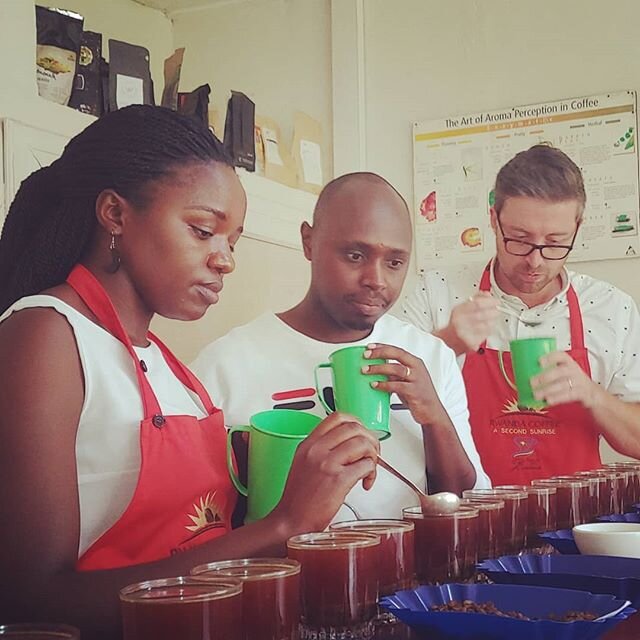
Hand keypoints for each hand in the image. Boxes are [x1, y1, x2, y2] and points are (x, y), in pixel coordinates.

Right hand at [271, 412, 379, 533]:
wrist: (291, 522)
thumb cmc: (299, 498)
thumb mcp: (303, 463)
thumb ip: (321, 448)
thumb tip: (348, 442)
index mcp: (308, 443)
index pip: (336, 417)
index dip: (356, 422)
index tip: (361, 434)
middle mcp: (316, 450)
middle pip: (354, 427)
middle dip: (369, 438)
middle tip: (371, 452)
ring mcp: (327, 463)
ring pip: (363, 444)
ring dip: (373, 456)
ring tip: (368, 468)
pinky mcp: (338, 480)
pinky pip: (366, 465)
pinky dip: (372, 473)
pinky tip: (365, 483)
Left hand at [363, 343, 444, 425]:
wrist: (432, 412)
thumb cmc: (418, 395)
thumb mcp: (405, 381)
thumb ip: (394, 374)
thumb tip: (376, 369)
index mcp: (414, 363)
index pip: (397, 350)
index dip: (382, 347)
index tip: (369, 346)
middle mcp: (417, 368)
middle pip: (397, 354)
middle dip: (379, 353)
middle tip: (365, 356)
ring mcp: (416, 379)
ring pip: (396, 368)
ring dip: (379, 368)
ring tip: (366, 370)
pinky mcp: (414, 391)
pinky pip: (397, 385)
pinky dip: (384, 384)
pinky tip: (375, 385)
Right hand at [445, 293, 498, 352]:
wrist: (448, 340)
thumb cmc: (456, 323)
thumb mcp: (461, 308)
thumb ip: (474, 299)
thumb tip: (487, 294)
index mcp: (458, 312)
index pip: (477, 304)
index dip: (489, 302)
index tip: (495, 301)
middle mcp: (460, 323)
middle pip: (483, 315)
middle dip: (494, 311)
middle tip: (497, 310)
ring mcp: (466, 334)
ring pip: (487, 325)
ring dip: (493, 321)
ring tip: (492, 319)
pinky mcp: (471, 343)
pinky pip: (486, 335)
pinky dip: (489, 330)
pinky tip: (488, 328)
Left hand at [531, 351, 603, 409]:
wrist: (592, 394)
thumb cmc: (571, 382)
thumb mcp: (563, 373)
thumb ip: (548, 371)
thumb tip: (523, 372)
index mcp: (568, 363)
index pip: (561, 356)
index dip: (550, 357)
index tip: (539, 361)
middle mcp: (574, 371)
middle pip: (561, 371)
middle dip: (545, 377)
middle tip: (532, 382)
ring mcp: (579, 382)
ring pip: (563, 385)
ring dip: (548, 390)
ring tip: (536, 394)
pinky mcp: (582, 394)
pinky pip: (569, 395)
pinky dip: (557, 398)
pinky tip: (548, 401)